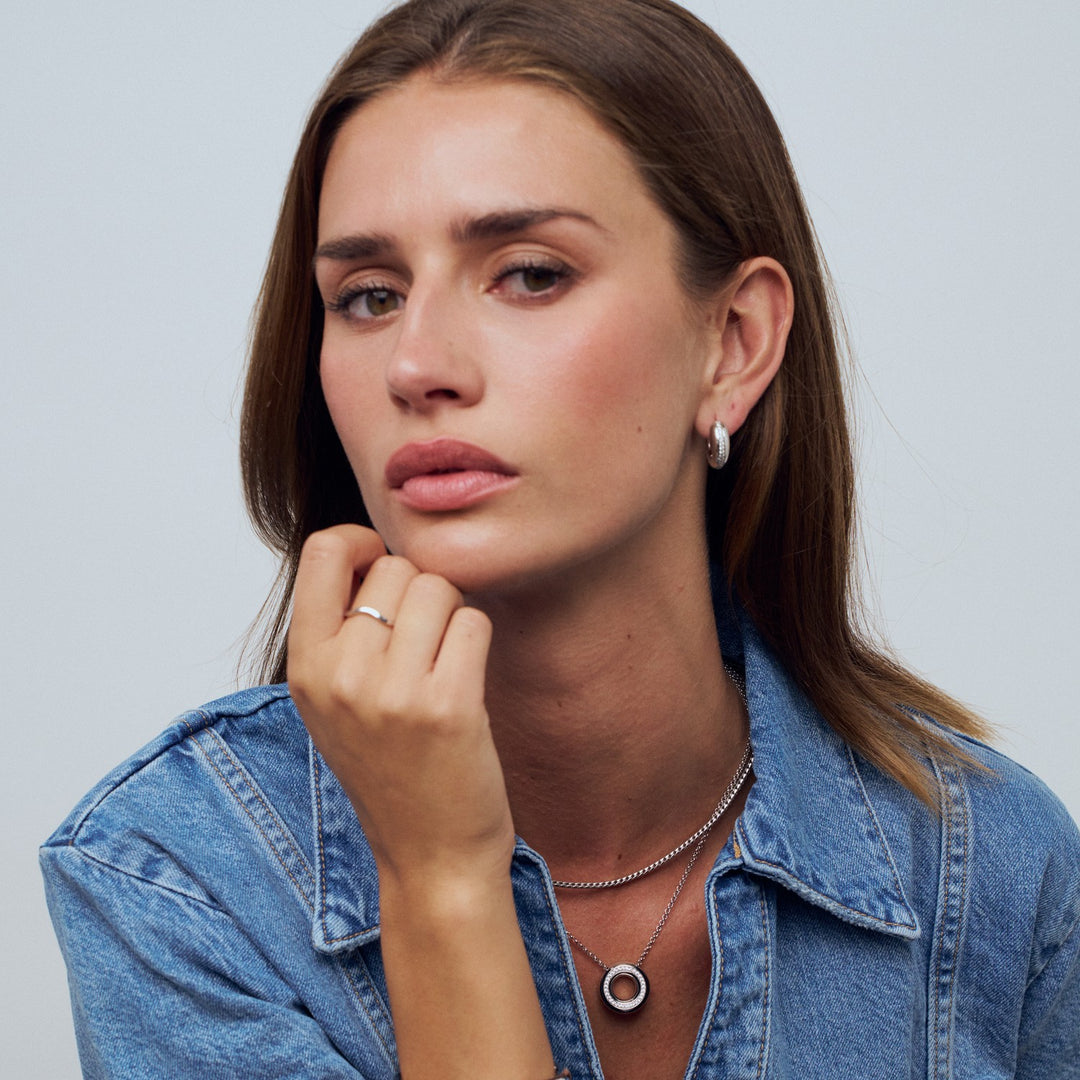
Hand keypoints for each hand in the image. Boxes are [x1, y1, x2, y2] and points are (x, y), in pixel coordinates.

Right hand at [287, 524, 513, 888]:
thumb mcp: (335, 702)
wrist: (431, 858)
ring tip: (442, 666)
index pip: (323, 550)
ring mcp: (393, 693)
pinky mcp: (448, 706)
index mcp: (304, 667)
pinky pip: (473, 622)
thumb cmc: (391, 772)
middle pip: (396, 567)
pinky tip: (466, 683)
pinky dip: (477, 643)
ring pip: (439, 588)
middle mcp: (340, 676)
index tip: (383, 572)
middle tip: (422, 646)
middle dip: (419, 593)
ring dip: (452, 617)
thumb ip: (341, 630)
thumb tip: (375, 550)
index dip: (362, 545)